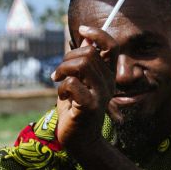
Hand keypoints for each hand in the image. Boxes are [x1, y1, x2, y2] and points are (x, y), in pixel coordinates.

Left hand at [54, 26, 117, 152]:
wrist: (79, 140)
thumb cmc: (75, 109)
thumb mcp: (77, 81)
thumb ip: (81, 61)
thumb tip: (85, 36)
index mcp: (107, 75)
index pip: (112, 46)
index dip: (99, 33)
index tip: (82, 29)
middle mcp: (109, 82)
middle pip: (89, 53)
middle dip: (68, 58)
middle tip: (58, 72)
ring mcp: (101, 94)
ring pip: (81, 65)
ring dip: (63, 70)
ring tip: (58, 81)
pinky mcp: (91, 106)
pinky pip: (73, 83)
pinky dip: (62, 88)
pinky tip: (63, 97)